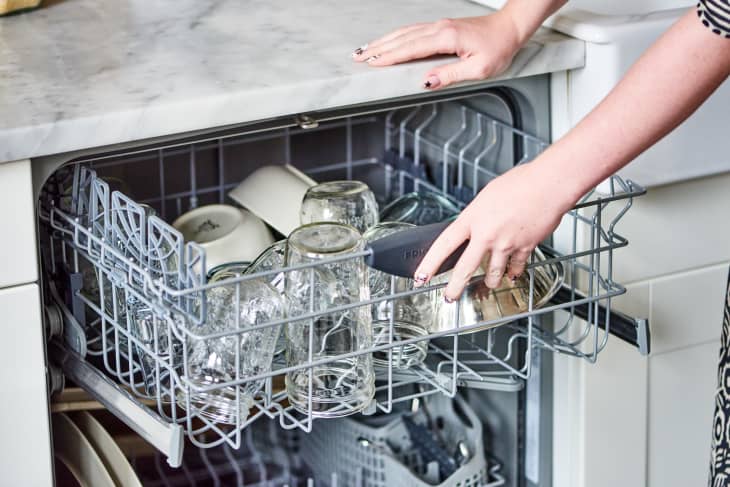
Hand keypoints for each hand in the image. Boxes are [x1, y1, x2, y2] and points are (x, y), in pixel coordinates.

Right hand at [352, 11, 523, 89]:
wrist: (510, 27)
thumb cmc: (499, 48)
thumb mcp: (479, 68)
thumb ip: (450, 75)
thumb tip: (426, 81)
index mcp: (446, 38)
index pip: (411, 49)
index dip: (389, 57)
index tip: (371, 63)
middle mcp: (439, 28)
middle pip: (401, 38)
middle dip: (378, 48)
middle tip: (357, 57)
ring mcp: (439, 25)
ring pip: (404, 32)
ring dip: (383, 41)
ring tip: (365, 49)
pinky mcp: (441, 26)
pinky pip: (412, 30)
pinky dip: (396, 36)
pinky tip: (389, 41)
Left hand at [413, 162, 578, 300]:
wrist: (549, 185)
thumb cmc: (521, 183)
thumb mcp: (487, 196)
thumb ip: (478, 215)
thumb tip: (474, 226)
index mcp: (472, 218)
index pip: (444, 244)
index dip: (430, 263)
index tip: (421, 276)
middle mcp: (486, 234)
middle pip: (465, 268)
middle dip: (455, 287)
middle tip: (449, 297)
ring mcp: (505, 243)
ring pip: (493, 273)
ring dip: (490, 281)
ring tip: (488, 284)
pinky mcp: (524, 248)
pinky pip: (516, 268)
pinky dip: (513, 273)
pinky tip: (511, 274)